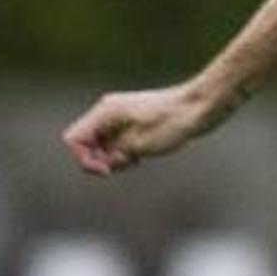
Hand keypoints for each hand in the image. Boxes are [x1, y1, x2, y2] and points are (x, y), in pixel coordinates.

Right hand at [61, 81, 233, 174]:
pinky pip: (117, 141)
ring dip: (113, 158)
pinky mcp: (134, 122)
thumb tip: (106, 159)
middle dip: (100, 160)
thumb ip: (115, 153)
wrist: (202, 105)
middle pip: (86, 143)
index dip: (85, 159)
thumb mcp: (141, 145)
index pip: (73, 139)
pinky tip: (141, 156)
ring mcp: (121, 116)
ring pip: (102, 144)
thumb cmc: (175, 122)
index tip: (108, 170)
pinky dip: (124, 152)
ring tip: (136, 159)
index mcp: (105, 112)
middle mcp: (109, 112)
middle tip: (126, 164)